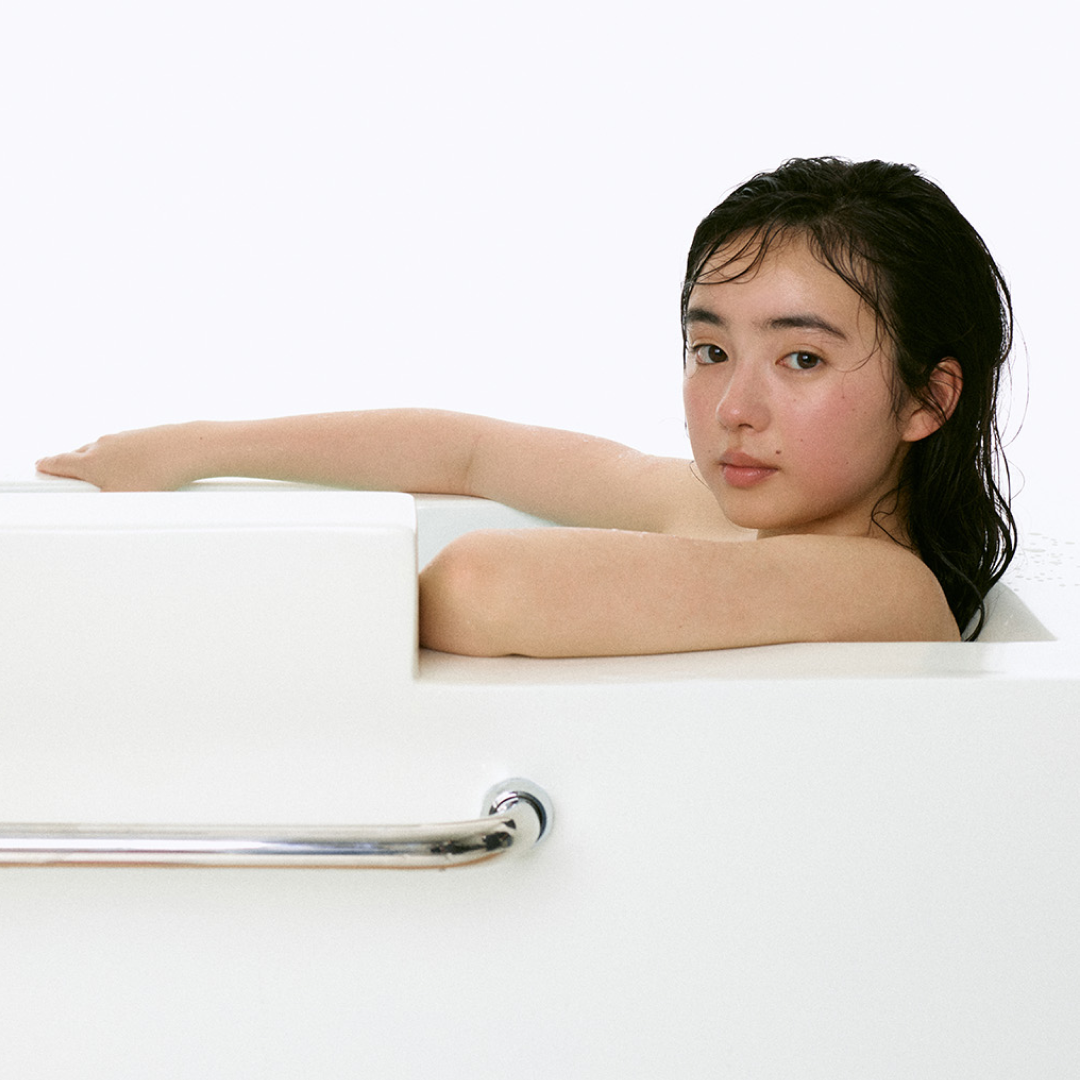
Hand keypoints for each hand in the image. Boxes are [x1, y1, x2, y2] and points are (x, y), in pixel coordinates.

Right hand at [36, 422, 213, 490]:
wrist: (185, 449)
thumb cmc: (153, 474)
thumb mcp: (118, 499)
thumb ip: (99, 505)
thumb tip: (92, 512)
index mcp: (89, 461)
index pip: (59, 463)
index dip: (48, 467)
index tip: (40, 466)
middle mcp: (102, 445)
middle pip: (79, 455)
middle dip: (73, 465)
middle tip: (68, 472)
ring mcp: (122, 438)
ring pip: (103, 451)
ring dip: (100, 462)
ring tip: (107, 477)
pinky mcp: (141, 437)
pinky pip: (124, 449)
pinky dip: (122, 458)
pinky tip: (136, 468)